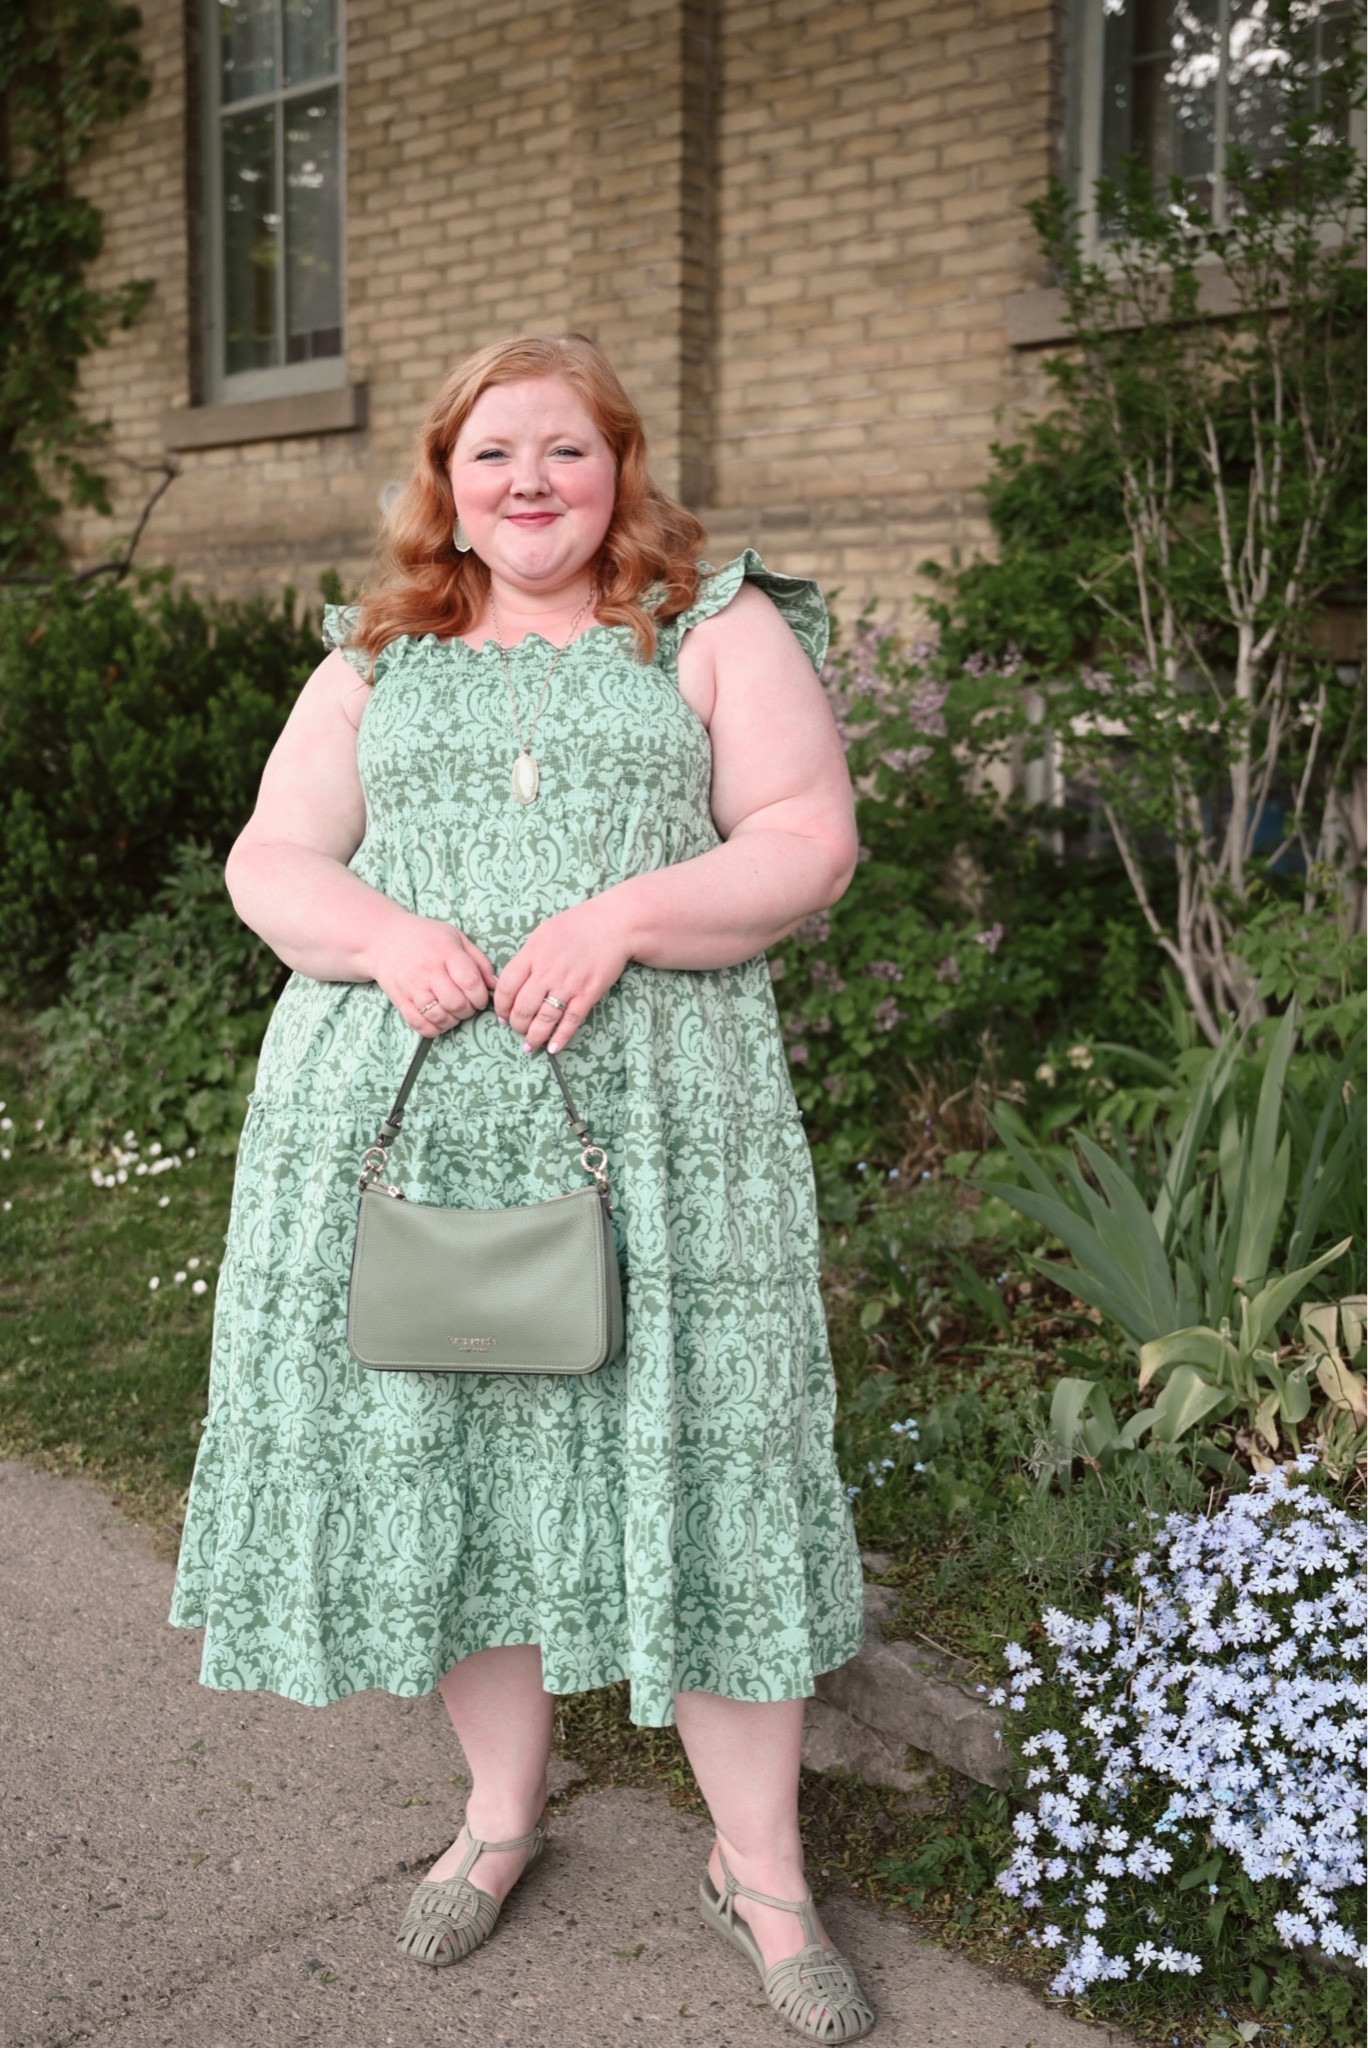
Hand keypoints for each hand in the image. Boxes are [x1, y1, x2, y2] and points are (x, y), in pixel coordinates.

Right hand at [367, 910, 495, 1035]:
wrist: (383, 939)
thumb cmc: (425, 937)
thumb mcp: (455, 938)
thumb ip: (479, 960)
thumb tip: (496, 984)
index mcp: (445, 952)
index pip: (470, 982)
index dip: (481, 996)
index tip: (480, 997)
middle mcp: (428, 970)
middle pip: (456, 1003)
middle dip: (468, 1010)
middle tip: (467, 1005)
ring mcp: (412, 987)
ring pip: (439, 1017)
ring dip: (453, 1020)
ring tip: (453, 1011)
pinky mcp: (400, 1000)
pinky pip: (420, 1025)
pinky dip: (434, 1028)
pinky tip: (439, 1020)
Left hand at [494, 898, 631, 1053]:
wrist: (613, 924)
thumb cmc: (577, 925)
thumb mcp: (543, 934)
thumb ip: (527, 957)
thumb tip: (512, 981)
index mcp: (532, 955)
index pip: (506, 987)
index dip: (500, 1007)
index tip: (502, 1015)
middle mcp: (547, 972)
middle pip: (522, 1008)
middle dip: (516, 1025)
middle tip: (517, 1029)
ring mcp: (568, 984)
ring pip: (544, 1019)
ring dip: (534, 1036)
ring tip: (530, 1045)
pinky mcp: (588, 994)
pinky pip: (571, 1021)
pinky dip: (560, 1037)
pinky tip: (553, 1048)